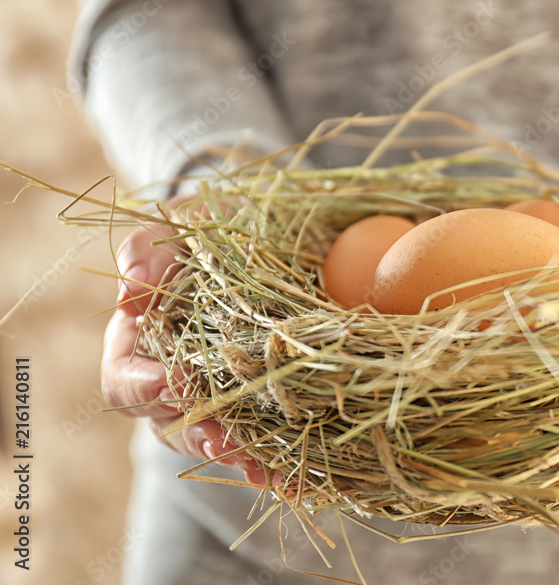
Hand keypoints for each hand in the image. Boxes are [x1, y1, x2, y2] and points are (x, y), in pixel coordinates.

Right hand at [103, 221, 270, 485]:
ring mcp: (219, 397)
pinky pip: (266, 438)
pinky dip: (278, 457)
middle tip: (225, 442)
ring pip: (221, 440)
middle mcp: (174, 382)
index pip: (125, 381)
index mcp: (141, 344)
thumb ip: (149, 248)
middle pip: (173, 426)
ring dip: (241, 456)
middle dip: (200, 436)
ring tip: (264, 467)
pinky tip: (297, 471)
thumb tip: (130, 294)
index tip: (170, 384)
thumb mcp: (179, 224)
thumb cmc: (208, 229)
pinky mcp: (264, 403)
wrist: (263, 239)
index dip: (142, 388)